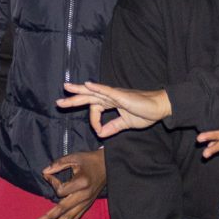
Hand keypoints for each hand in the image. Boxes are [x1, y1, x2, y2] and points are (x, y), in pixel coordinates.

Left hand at [33, 150, 106, 218]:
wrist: (107, 166)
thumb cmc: (89, 160)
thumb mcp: (74, 157)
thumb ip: (59, 164)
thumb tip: (44, 172)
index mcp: (82, 182)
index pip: (61, 190)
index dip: (52, 182)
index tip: (47, 175)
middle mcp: (84, 196)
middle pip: (63, 209)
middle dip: (48, 218)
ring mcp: (86, 203)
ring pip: (69, 218)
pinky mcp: (86, 207)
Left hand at [56, 81, 171, 137]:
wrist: (160, 108)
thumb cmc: (145, 113)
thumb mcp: (126, 124)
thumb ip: (113, 127)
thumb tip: (100, 134)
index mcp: (111, 102)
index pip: (95, 110)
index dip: (94, 122)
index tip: (99, 132)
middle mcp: (110, 96)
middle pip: (88, 96)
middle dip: (73, 99)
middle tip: (58, 102)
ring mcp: (115, 94)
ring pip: (93, 91)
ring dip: (79, 90)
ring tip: (66, 88)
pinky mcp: (121, 95)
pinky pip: (107, 90)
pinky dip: (97, 87)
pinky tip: (87, 84)